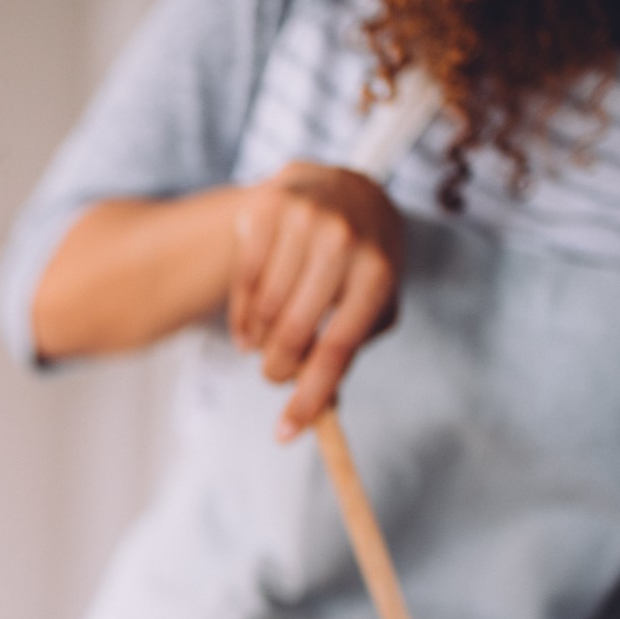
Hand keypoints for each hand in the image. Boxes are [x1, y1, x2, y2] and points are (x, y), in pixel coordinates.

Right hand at [229, 162, 403, 439]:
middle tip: (274, 376)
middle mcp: (344, 241)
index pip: (337, 349)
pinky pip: (242, 282)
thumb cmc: (362, 259)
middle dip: (277, 370)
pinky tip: (248, 325)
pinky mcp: (268, 207)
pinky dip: (241, 316)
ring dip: (258, 342)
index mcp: (379, 272)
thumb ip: (349, 349)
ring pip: (263, 310)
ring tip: (263, 344)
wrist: (344, 186)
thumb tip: (319, 413)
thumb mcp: (374, 299)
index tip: (286, 433)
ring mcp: (304, 220)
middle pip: (293, 334)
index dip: (309, 397)